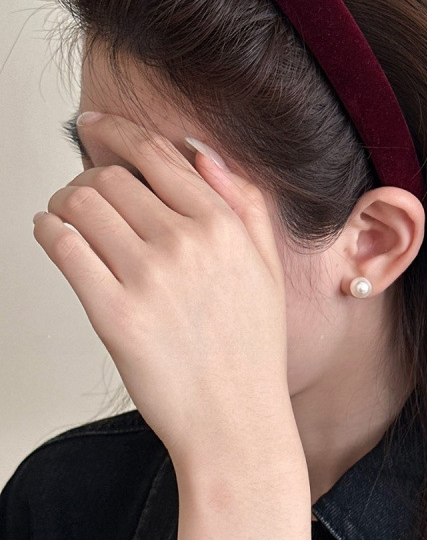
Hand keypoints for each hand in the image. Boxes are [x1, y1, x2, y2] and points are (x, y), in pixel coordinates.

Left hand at [32, 112, 295, 470]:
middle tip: (84, 185)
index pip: (157, 153)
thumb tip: (202, 153)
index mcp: (223, 225)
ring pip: (81, 203)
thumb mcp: (266, 264)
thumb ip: (243, 200)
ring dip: (64, 198)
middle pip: (111, 175)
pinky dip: (48, 229)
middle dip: (89, 172)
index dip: (117, 129)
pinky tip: (53, 231)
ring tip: (67, 211)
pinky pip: (63, 246)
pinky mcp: (111, 313)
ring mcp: (146, 277)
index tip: (96, 122)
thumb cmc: (251, 344)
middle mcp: (185, 242)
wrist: (235, 417)